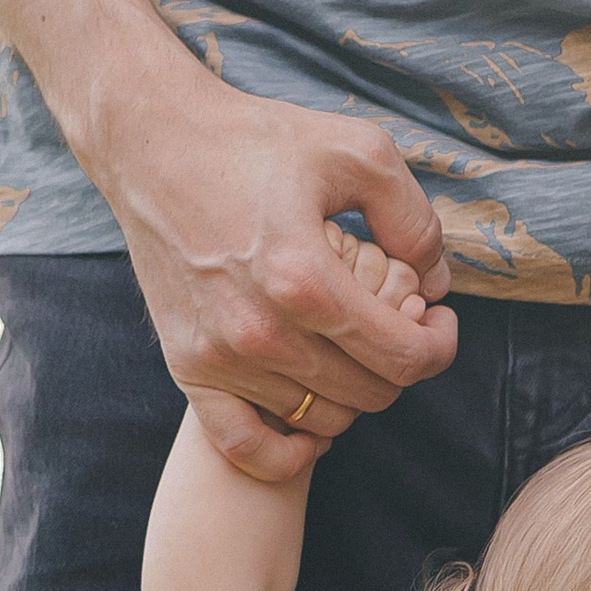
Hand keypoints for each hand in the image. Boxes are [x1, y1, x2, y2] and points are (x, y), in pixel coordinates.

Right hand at [91, 49, 460, 479]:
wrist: (151, 142)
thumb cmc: (255, 139)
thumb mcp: (356, 151)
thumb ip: (413, 218)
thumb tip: (435, 282)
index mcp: (307, 279)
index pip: (405, 357)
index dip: (439, 346)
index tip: (439, 321)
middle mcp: (262, 330)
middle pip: (371, 394)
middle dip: (400, 364)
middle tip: (396, 325)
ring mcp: (221, 355)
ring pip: (322, 419)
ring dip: (351, 394)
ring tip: (351, 349)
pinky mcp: (187, 364)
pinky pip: (246, 446)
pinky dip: (287, 451)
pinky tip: (311, 425)